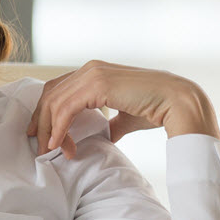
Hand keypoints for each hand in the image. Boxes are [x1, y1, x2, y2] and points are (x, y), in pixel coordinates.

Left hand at [27, 60, 219, 159]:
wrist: (178, 103)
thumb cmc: (156, 109)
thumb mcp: (125, 117)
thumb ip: (109, 123)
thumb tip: (102, 135)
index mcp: (95, 72)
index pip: (58, 90)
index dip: (46, 113)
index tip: (44, 136)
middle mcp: (90, 68)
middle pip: (51, 94)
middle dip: (42, 122)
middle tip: (41, 146)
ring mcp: (93, 74)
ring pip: (55, 102)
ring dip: (50, 129)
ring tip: (52, 150)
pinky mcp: (97, 85)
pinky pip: (66, 108)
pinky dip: (59, 128)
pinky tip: (60, 144)